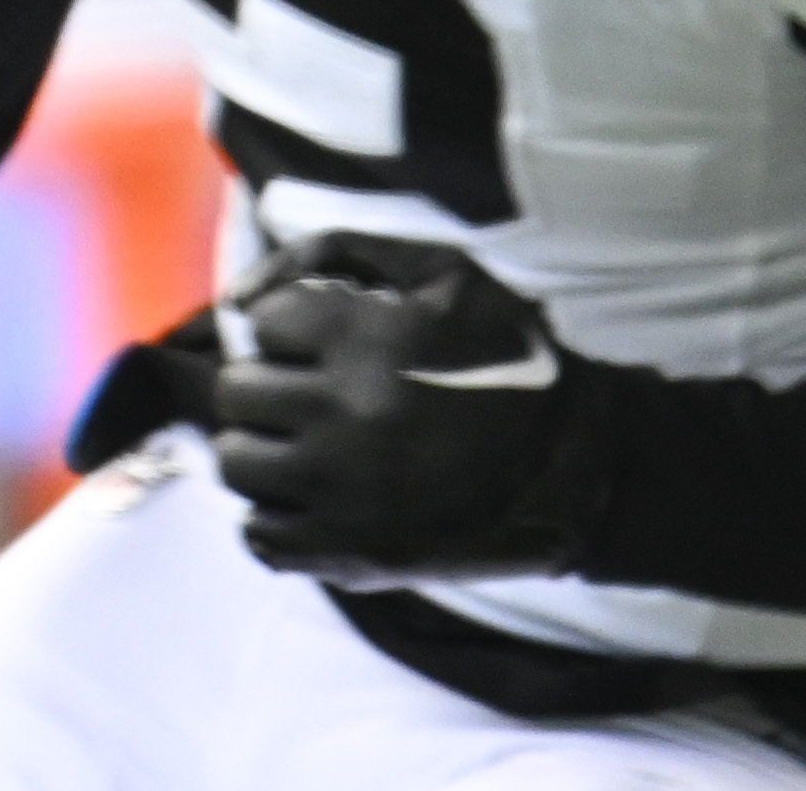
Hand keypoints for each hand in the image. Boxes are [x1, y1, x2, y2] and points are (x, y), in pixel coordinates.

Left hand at [209, 230, 596, 573]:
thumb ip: (333, 251)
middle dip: (268, 382)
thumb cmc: (502, 355)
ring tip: (305, 442)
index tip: (327, 340)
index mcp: (367, 339)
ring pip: (236, 462)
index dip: (295, 326)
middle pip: (238, 392)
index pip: (265, 322)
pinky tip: (316, 494)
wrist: (569, 467)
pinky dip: (276, 512)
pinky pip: (259, 533)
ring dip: (262, 445)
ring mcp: (345, 493)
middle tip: (308, 390)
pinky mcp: (351, 554)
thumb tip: (238, 296)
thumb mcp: (441, 270)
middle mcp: (347, 417)